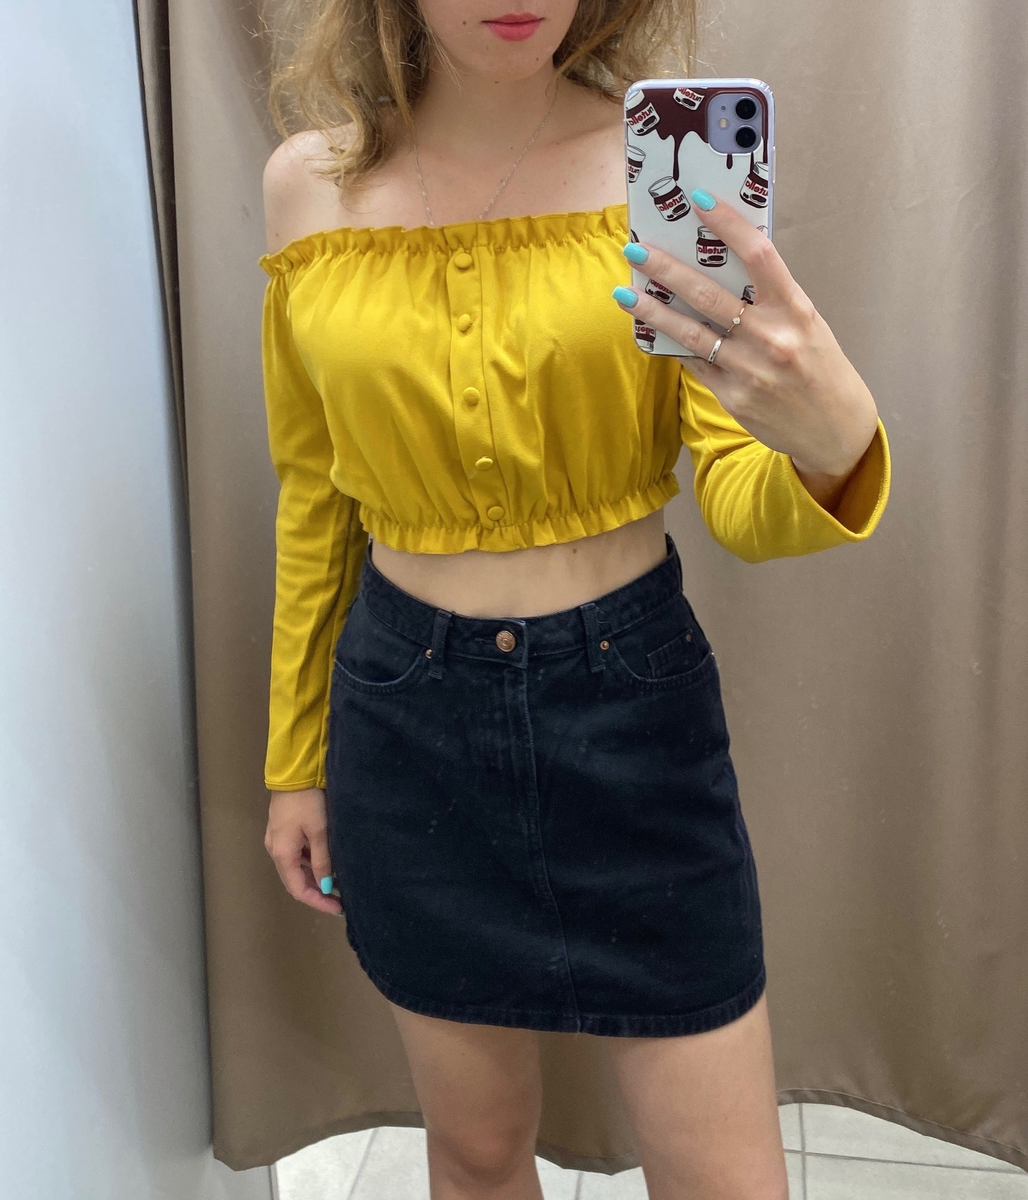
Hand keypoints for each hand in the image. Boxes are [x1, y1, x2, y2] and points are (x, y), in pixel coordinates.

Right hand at [264, 787, 342, 914]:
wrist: (294, 774)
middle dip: (317, 893)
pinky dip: (309, 864)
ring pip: (295, 868)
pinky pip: (295, 855)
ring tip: (336, 884)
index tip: (338, 909)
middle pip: (295, 881)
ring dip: (314, 878)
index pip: (299, 890)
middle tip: (340, 899)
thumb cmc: (307, 802)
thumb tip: (326, 887)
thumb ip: (322, 861)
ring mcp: (277, 840)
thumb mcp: (319, 832)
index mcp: (282, 854)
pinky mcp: (282, 830)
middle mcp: (275, 850)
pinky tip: (325, 863)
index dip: (318, 902)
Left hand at [613, 189, 879, 506]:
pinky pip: (695, 363)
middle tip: (636, 249)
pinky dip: (671, 344)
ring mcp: (749, 369)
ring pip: (691, 332)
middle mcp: (772, 337)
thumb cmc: (819, 368)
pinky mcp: (733, 396)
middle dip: (667, 269)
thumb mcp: (808, 325)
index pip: (759, 255)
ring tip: (624, 292)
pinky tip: (648, 329)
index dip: (728, 224)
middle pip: (709, 295)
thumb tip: (722, 268)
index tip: (700, 200)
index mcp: (796, 310)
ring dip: (653, 310)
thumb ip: (771, 300)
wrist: (834, 429)